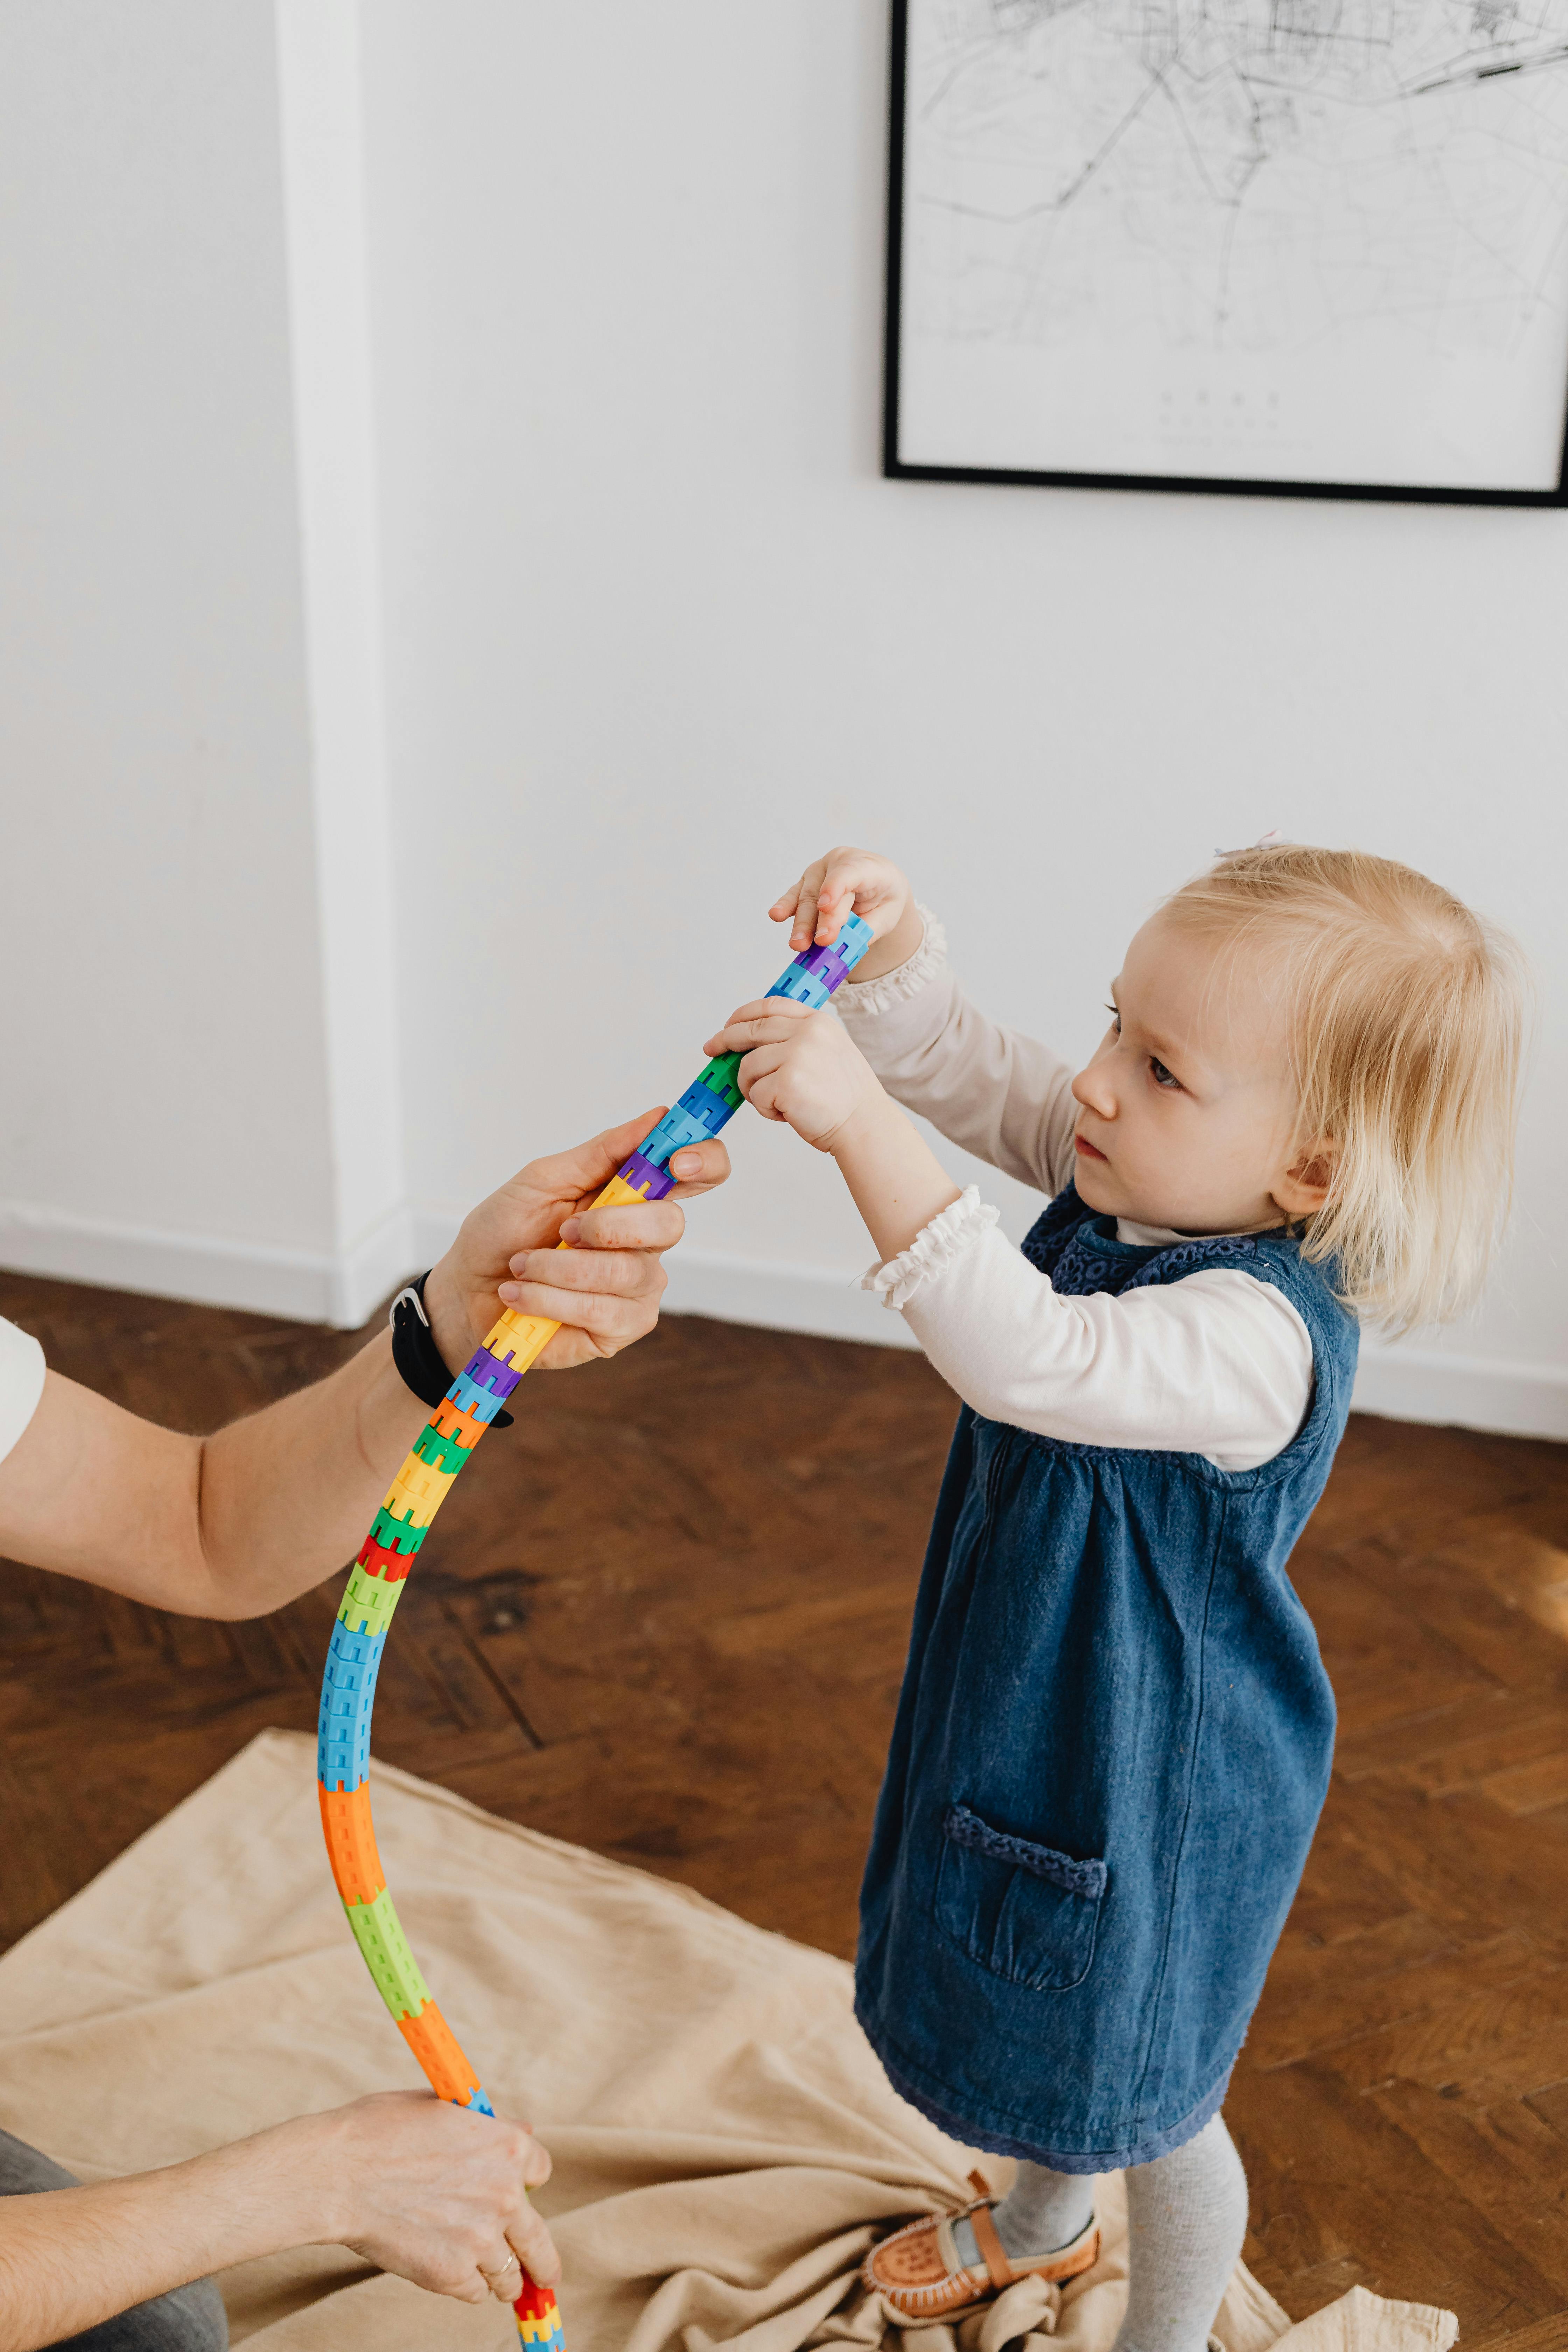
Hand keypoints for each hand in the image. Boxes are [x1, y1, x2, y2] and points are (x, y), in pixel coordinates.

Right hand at [291, 2091, 558, 2304]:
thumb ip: (487, 2124)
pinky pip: (474, 2291)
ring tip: (491, 2281)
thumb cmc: (380, 2131)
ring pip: (508, 2276)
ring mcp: (481, 2238)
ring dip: (499, 2278)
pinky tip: (448, 2272)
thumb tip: (523, 2129)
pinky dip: (464, 2286)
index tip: (518, 2196)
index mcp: (508, 2146)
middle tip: (545, 2277)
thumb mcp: (443, 2106)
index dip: (525, 2183)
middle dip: (543, 2264)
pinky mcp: (453, 2274)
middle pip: (540, 2243)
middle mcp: (506, 2194)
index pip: (540, 2173)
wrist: (339, 2174)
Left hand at [424, 1113, 729, 1372]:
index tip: (675, 1162)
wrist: (469, 1290)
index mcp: (635, 1196)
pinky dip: (550, 1299)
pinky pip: (603, 1311)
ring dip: (559, 1268)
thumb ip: (601, 1152)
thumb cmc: (504, 1232)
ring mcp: (639, 1288)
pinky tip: (523, 1297)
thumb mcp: (543, 1180)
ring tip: (523, 1267)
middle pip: (670, 1224)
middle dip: (608, 1225)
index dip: (703, 1162)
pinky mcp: (621, 1329)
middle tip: (563, 1230)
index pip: (699, 1173)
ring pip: (627, 1272)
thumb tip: (656, 1118)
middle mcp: (647, 1242)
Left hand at [703, 1000, 881, 1152]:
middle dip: (726, 1040)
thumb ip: (798, 1040)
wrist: (865, 1125)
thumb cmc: (845, 1098)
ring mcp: (796, 1055)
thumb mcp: (829, 1052)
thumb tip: (753, 1043)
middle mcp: (807, 1033)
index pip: (771, 1006)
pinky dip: (766, 1109)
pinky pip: (755, 1094)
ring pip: (748, 1068)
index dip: (743, 1014)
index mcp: (818, 1022)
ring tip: (780, 1103)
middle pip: (751, 1031)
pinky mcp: (786, 1082)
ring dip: (755, 1089)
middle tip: (712, 1050)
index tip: (728, 1025)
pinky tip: (788, 1114)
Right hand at [769, 846, 920, 979]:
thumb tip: (843, 946)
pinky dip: (785, 907)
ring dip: (802, 923)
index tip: (826, 906)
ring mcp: (819, 872)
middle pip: (824, 891)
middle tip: (821, 941)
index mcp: (867, 866)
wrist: (879, 886)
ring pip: (807, 897)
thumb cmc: (884, 899)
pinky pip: (794, 896)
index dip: (836, 887)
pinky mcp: (806, 884)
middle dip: (821, 919)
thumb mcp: (887, 915)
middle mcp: (839, 863)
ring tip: (798, 944)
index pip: (850, 872)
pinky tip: (776, 914)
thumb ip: (867, 929)